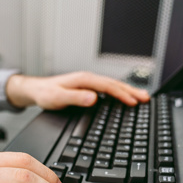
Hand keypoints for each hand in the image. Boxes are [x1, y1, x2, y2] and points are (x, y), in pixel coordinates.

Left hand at [6, 71, 149, 109]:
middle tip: (146, 98)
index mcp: (84, 80)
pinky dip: (118, 93)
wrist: (37, 90)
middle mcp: (88, 80)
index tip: (133, 102)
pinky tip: (123, 98)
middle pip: (114, 84)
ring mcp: (88, 83)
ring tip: (141, 97)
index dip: (122, 95)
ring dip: (127, 91)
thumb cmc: (46, 94)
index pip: (108, 87)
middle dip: (131, 91)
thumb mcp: (58, 98)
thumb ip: (75, 98)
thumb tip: (94, 98)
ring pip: (112, 86)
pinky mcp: (87, 88)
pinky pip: (107, 90)